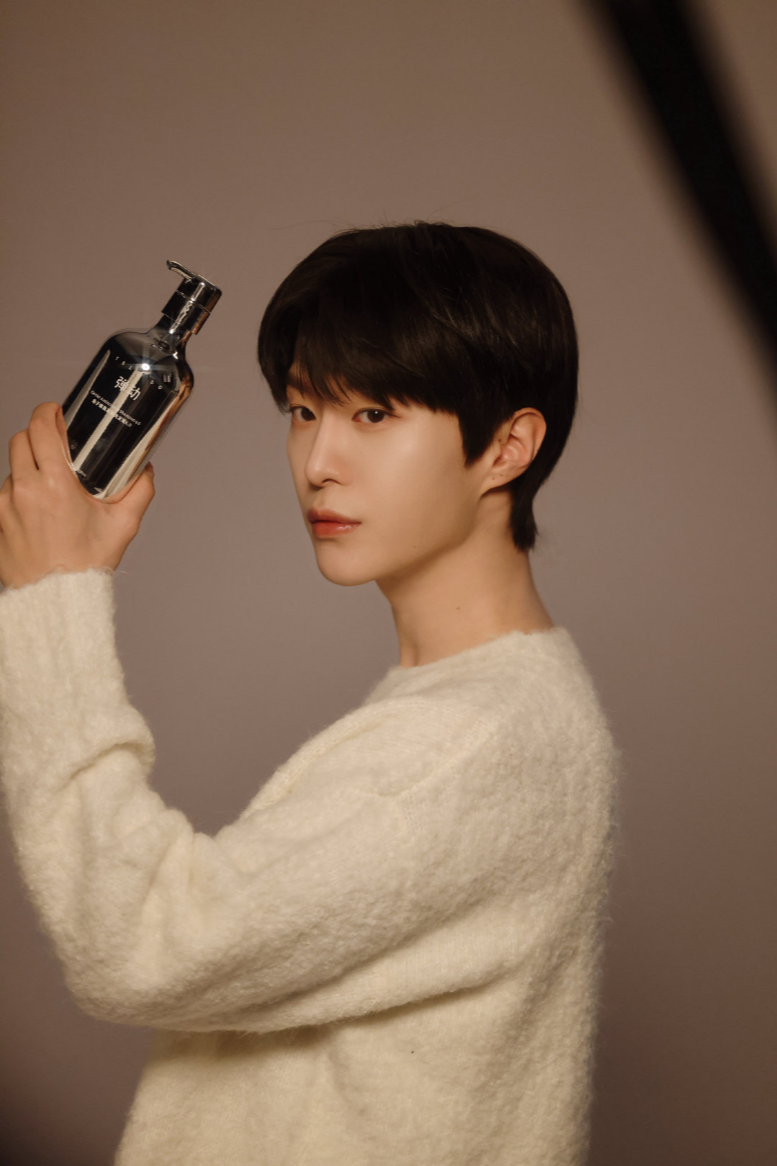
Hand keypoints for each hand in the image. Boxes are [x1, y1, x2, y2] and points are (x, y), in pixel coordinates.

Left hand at [0, 402, 155, 589]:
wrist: (56, 600)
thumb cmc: (87, 565)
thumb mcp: (123, 526)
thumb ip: (139, 491)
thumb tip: (144, 470)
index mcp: (55, 484)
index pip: (40, 427)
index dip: (47, 412)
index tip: (56, 413)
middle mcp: (24, 489)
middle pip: (20, 439)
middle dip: (37, 435)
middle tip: (55, 443)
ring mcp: (5, 506)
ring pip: (11, 468)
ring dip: (28, 467)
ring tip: (50, 486)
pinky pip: (4, 495)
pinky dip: (19, 494)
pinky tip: (38, 512)